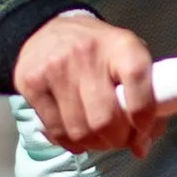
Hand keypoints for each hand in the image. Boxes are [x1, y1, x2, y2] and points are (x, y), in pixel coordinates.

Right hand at [15, 12, 158, 157]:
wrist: (47, 30)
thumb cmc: (99, 51)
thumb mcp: (128, 58)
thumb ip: (145, 97)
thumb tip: (143, 145)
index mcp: (121, 45)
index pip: (137, 81)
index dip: (144, 116)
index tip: (143, 130)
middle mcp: (87, 53)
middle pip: (105, 119)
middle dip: (117, 139)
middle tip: (119, 139)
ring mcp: (56, 68)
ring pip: (80, 130)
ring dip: (94, 144)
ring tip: (99, 138)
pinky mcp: (31, 83)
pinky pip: (56, 131)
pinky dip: (71, 143)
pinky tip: (77, 135)